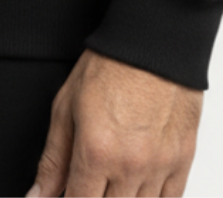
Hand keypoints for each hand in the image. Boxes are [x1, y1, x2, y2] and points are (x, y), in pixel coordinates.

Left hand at [25, 48, 203, 195]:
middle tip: (90, 183)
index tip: (68, 194)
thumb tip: (38, 195)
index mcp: (96, 151)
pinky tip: (137, 189)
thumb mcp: (66, 107)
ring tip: (112, 182)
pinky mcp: (183, 160)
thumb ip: (53, 159)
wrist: (154, 40)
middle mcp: (130, 165)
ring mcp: (159, 166)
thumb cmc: (110, 66)